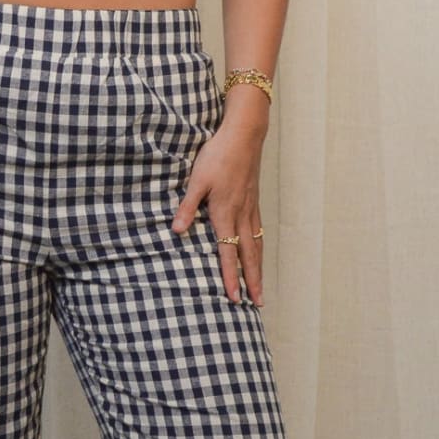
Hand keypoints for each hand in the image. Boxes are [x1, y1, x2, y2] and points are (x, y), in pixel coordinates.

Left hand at [170, 120, 264, 304]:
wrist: (244, 135)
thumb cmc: (217, 156)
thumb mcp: (197, 180)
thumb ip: (188, 207)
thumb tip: (177, 231)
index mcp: (225, 213)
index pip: (228, 253)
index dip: (230, 277)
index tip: (234, 297)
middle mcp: (241, 216)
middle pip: (249, 256)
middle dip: (252, 281)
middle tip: (257, 303)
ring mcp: (250, 209)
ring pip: (256, 246)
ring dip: (259, 269)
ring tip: (261, 288)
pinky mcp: (254, 201)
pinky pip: (259, 232)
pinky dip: (260, 249)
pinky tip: (258, 255)